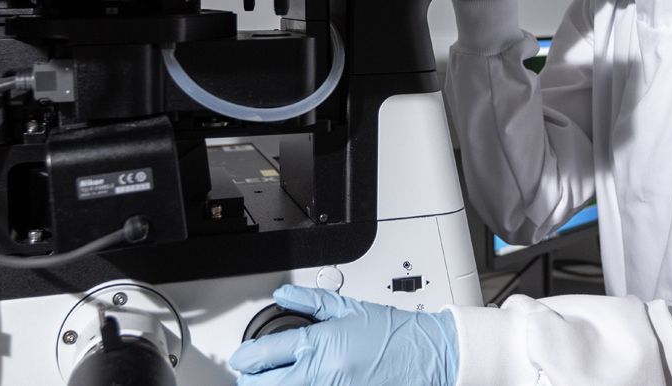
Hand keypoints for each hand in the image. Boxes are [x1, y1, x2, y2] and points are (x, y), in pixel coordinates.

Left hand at [230, 285, 458, 385]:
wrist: (429, 356)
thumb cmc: (395, 335)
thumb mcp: (350, 310)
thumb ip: (311, 303)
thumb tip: (283, 295)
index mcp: (321, 346)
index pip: (266, 355)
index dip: (247, 357)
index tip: (242, 358)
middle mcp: (323, 375)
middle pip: (267, 385)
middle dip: (253, 381)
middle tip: (251, 376)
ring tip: (273, 381)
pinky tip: (300, 385)